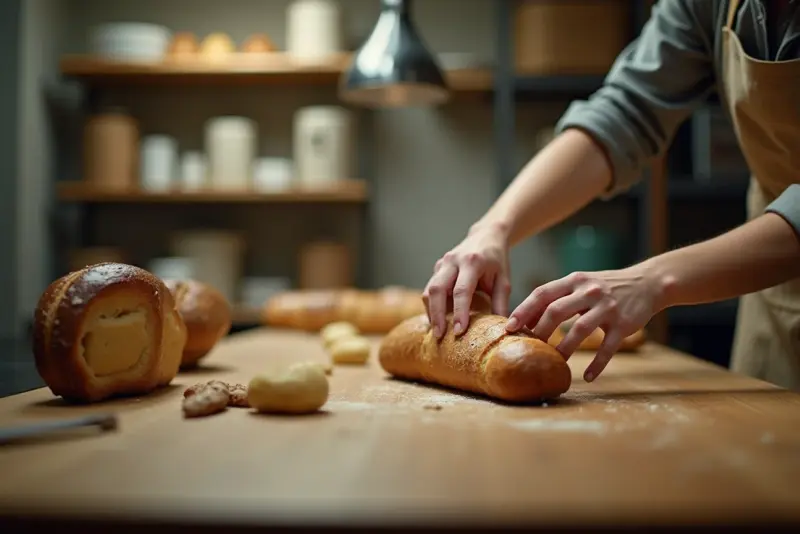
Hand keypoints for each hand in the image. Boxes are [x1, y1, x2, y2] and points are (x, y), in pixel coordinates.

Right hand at [423, 222, 511, 338]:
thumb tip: (501, 330)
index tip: (459, 331)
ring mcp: (442, 263)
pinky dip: (432, 306)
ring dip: (431, 312)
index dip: (459, 312)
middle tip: (439, 336)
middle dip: (436, 314)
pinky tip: (437, 320)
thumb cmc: (497, 261)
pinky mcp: (437, 267)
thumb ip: (501, 303)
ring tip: (437, 332)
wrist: (486, 236)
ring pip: (429, 289)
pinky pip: (429, 288)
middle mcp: (453, 261)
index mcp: (472, 262)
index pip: (461, 290)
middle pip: (437, 289)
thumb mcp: (504, 280)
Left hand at [505, 266, 664, 381]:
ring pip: (579, 330)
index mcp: (574, 281)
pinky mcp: (624, 324)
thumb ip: (557, 297)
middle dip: (539, 332)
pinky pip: (608, 347)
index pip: (542, 293)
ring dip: (564, 349)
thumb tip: (527, 319)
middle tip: (529, 349)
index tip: (508, 326)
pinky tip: (588, 377)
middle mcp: (589, 292)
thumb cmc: (605, 287)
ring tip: (554, 363)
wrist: (648, 283)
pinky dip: (598, 364)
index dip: (524, 310)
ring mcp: (607, 308)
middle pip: (556, 311)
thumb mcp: (581, 284)